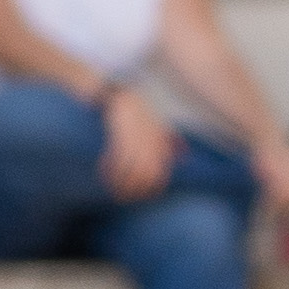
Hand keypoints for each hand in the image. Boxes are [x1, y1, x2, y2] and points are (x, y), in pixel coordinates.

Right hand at [98, 85, 175, 200]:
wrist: (111, 90)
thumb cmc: (133, 110)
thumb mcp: (155, 122)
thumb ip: (170, 138)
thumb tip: (186, 156)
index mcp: (159, 135)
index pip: (161, 170)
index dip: (152, 187)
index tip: (141, 197)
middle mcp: (149, 134)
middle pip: (147, 172)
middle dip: (136, 189)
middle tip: (123, 198)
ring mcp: (134, 129)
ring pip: (132, 166)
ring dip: (121, 182)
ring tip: (113, 191)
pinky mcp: (117, 125)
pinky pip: (116, 154)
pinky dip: (110, 167)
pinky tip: (103, 173)